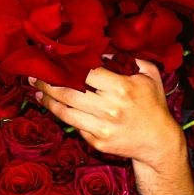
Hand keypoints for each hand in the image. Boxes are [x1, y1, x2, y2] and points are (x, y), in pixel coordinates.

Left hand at [29, 57, 193, 194]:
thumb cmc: (153, 104)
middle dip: (48, 82)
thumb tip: (101, 51)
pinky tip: (53, 106)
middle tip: (35, 75)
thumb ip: (128, 59)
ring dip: (48, 99)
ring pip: (65, 111)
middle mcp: (110, 108)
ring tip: (37, 90)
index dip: (66, 65)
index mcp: (122, 88)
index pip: (85, 72)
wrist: (158, 142)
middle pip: (69, 92)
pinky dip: (60, 114)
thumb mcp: (149, 75)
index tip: (52, 58)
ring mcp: (102, 127)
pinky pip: (73, 125)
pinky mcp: (97, 142)